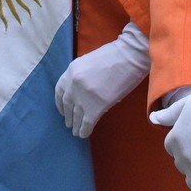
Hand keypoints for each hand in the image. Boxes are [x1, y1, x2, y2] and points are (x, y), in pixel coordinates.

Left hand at [54, 22, 149, 137]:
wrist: (129, 57)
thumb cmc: (116, 55)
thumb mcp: (90, 62)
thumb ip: (83, 76)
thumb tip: (83, 92)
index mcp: (71, 70)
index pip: (60, 90)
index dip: (60, 102)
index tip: (62, 110)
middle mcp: (73, 84)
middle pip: (67, 104)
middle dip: (68, 115)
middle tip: (69, 123)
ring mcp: (83, 96)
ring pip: (76, 116)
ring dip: (75, 125)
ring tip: (75, 132)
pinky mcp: (95, 107)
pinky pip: (86, 123)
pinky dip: (84, 130)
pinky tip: (84, 134)